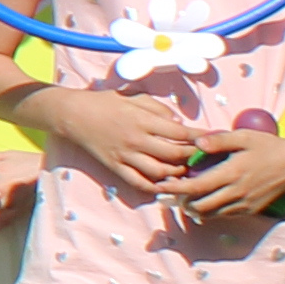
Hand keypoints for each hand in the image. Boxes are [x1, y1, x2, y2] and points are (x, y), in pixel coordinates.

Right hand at [40, 86, 200, 192]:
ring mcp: (126, 155)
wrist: (73, 115)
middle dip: (193, 157)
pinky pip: (139, 182)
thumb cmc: (105, 102)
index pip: (179, 132)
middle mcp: (136, 139)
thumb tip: (178, 122)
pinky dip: (155, 187)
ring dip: (177, 172)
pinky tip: (165, 184)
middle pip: (174, 154)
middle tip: (203, 158)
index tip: (211, 138)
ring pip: (160, 171)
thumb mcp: (133, 96)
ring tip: (186, 170)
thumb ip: (158, 109)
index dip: (198, 137)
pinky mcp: (116, 167)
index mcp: (142, 120)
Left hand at [171, 131, 284, 222]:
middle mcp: (236, 193)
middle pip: (200, 206)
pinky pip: (224, 215)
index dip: (176, 189)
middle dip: (181, 202)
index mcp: (232, 173)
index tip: (160, 186)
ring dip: (194, 208)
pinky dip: (211, 211)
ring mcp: (244, 204)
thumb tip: (196, 143)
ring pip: (211, 214)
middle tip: (168, 194)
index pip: (196, 187)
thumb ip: (219, 140)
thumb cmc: (269, 146)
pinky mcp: (251, 210)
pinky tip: (205, 200)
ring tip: (183, 198)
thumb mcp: (245, 137)